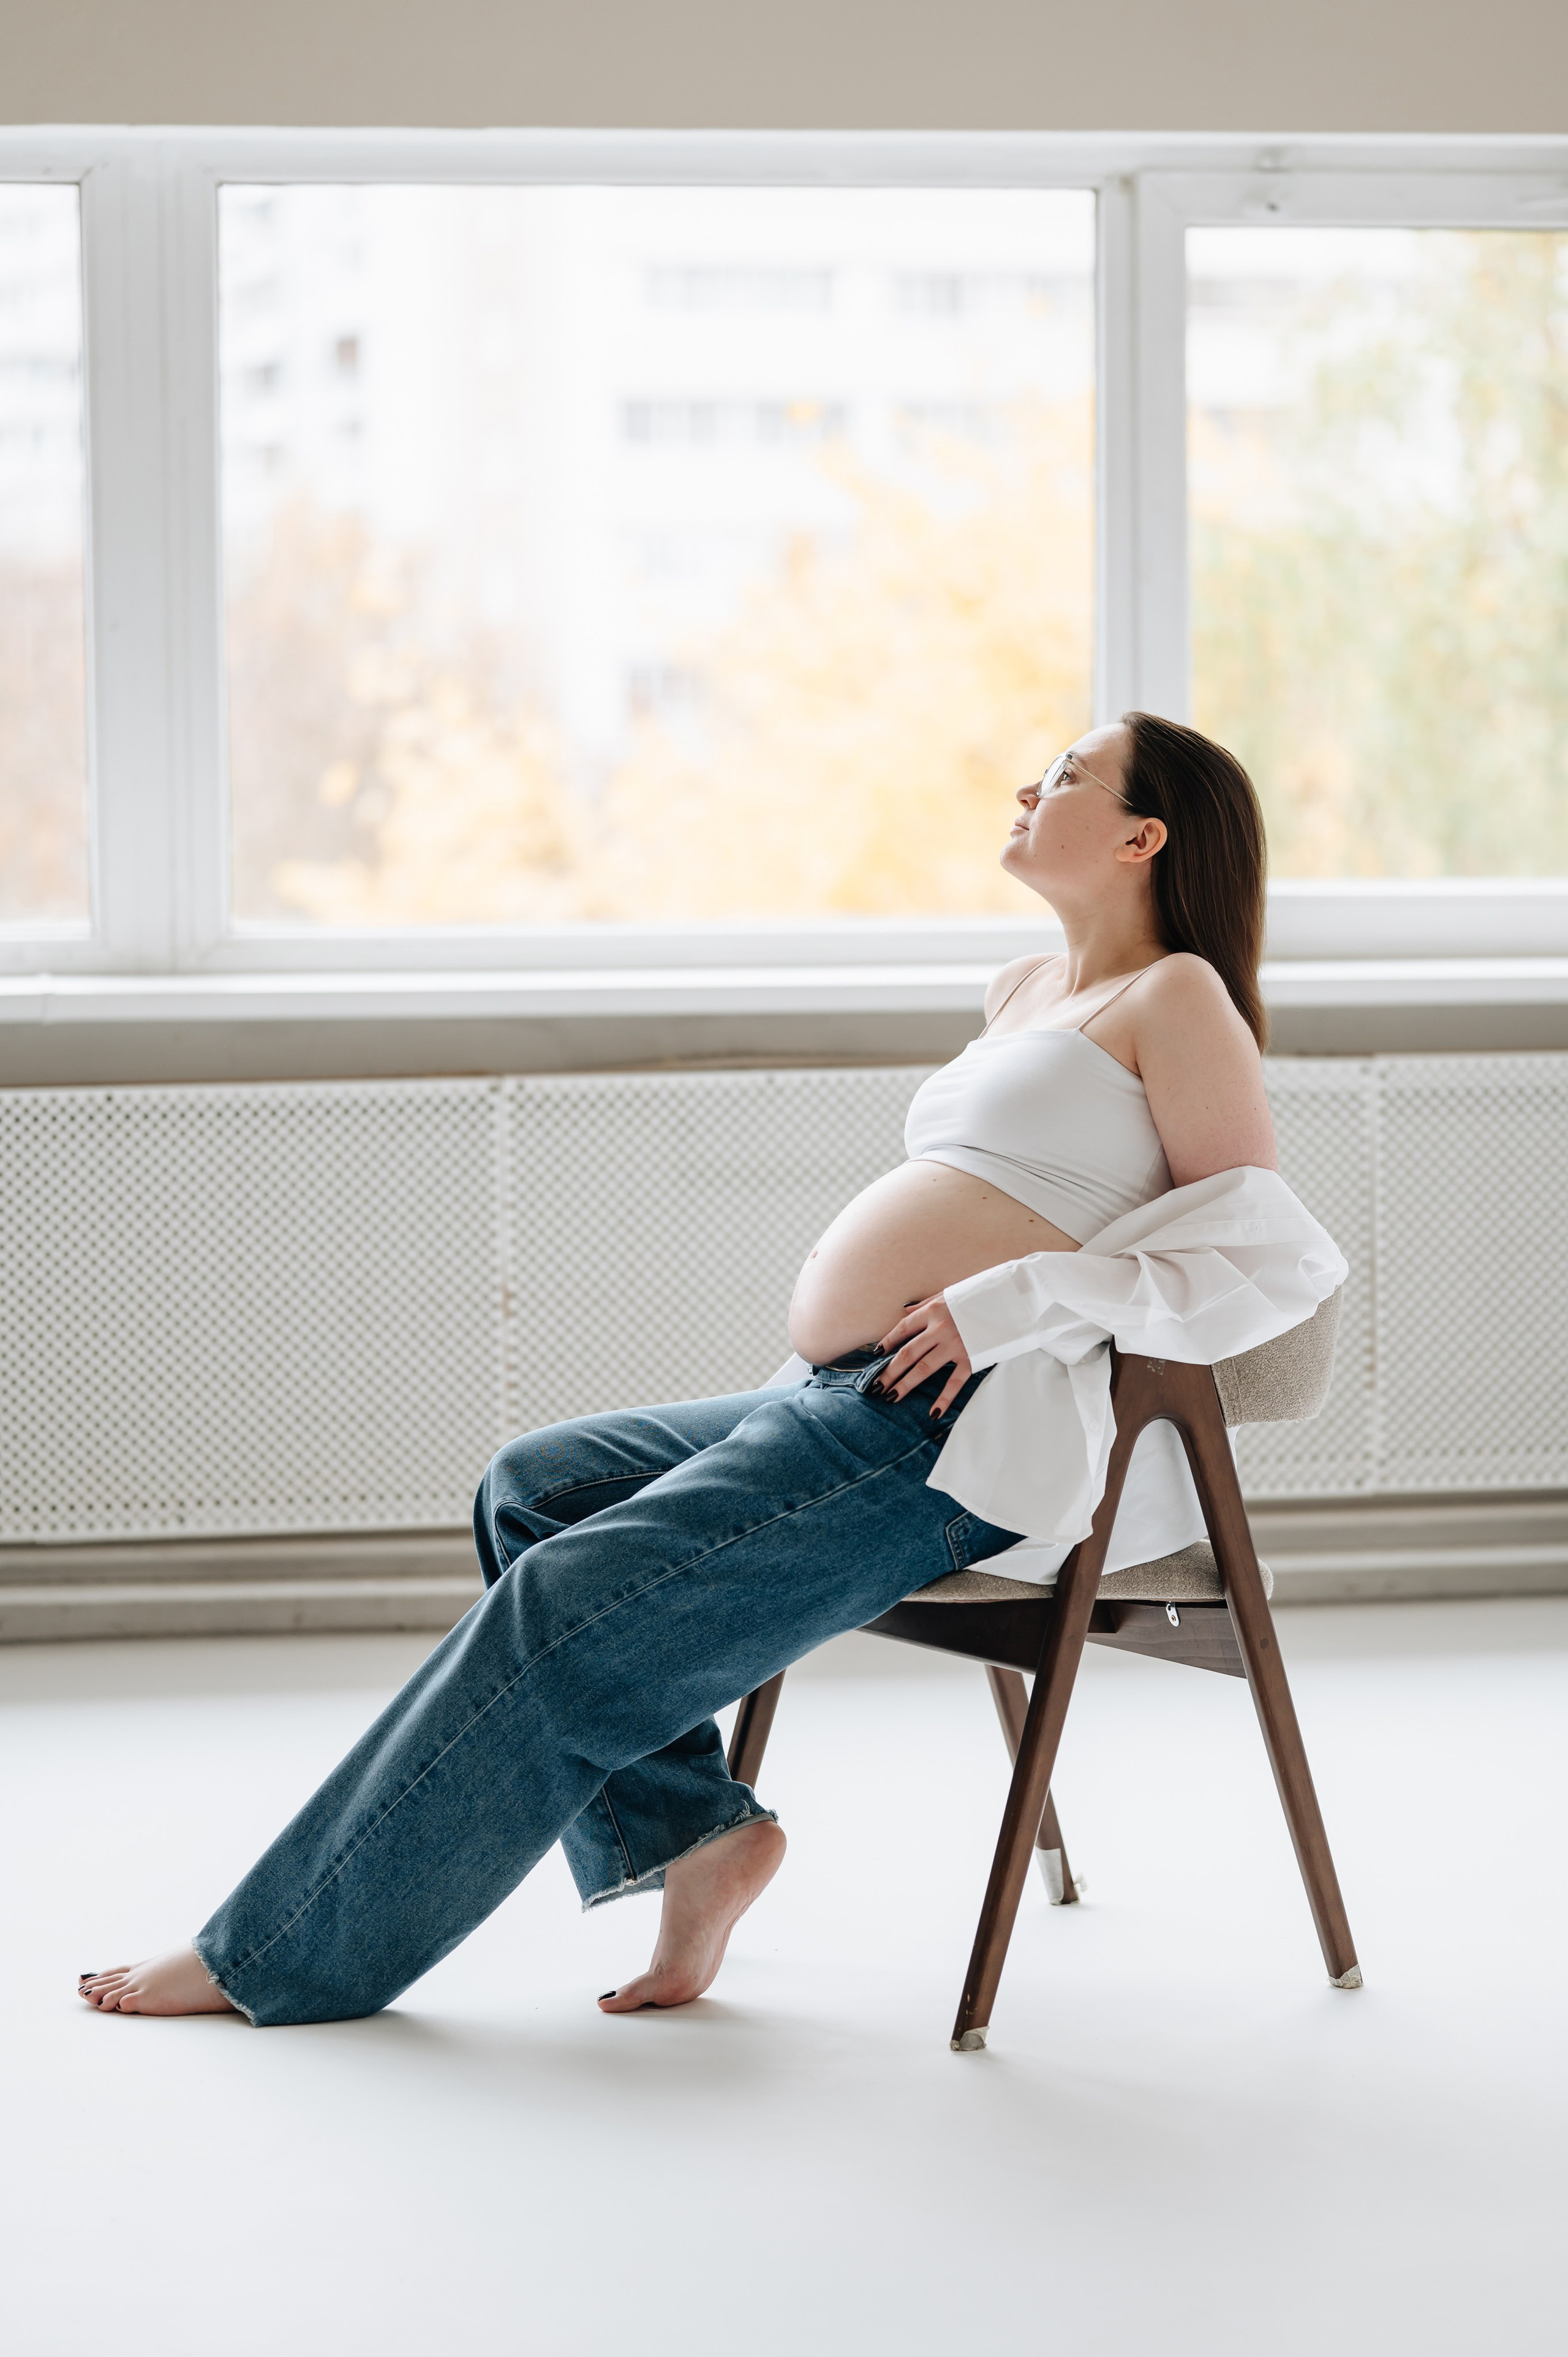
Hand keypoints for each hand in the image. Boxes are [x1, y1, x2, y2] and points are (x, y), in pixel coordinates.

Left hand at [875, 1294, 972, 1418]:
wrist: (1010, 1302)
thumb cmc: (976, 1296)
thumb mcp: (947, 1294)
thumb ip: (925, 1304)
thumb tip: (904, 1310)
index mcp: (933, 1311)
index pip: (903, 1328)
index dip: (888, 1341)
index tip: (876, 1353)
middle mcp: (941, 1329)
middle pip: (908, 1353)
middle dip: (890, 1370)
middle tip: (877, 1385)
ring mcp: (956, 1345)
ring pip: (924, 1368)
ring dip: (905, 1384)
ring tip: (891, 1396)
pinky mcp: (971, 1358)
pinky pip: (954, 1382)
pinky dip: (944, 1399)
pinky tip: (933, 1413)